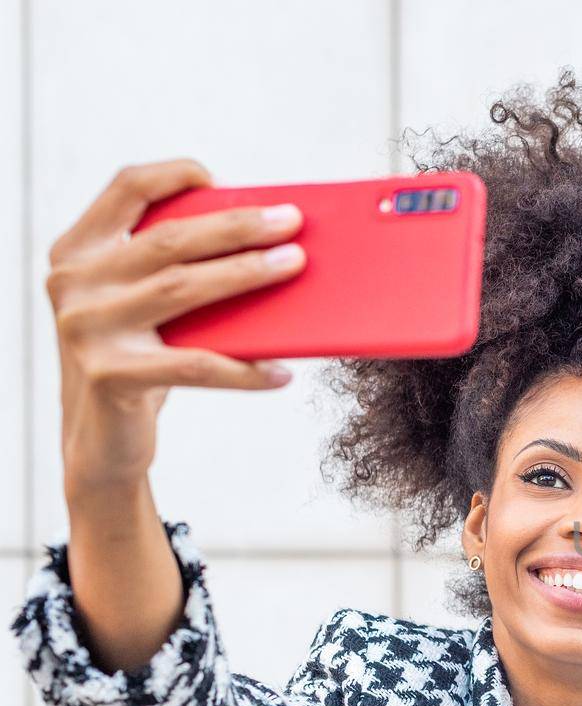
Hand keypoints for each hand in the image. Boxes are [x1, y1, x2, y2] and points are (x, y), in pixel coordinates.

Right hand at [48, 157, 306, 493]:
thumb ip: (175, 271)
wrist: (100, 441)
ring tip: (295, 265)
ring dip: (247, 274)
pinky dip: (245, 370)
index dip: (175, 175)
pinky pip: (196, 364)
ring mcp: (87, 328)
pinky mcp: (110, 375)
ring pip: (182, 289)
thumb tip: (266, 243)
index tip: (223, 179)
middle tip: (292, 222)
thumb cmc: (140, 360)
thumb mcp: (145, 308)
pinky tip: (282, 371)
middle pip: (169, 240)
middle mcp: (74, 283)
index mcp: (77, 251)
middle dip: (238, 226)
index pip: (125, 189)